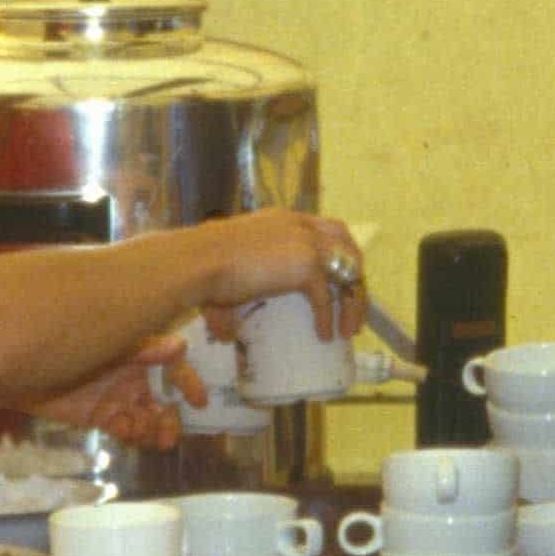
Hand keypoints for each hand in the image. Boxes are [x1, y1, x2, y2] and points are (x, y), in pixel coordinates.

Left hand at [34, 345, 186, 449]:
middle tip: (168, 438)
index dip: (188, 383)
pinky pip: (125, 429)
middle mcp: (133, 377)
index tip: (200, 402)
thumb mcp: (112, 345)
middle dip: (169, 420)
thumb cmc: (69, 346)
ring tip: (139, 431)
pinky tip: (121, 429)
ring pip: (146, 420)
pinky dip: (128, 432)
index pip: (173, 367)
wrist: (24, 370)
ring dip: (149, 430)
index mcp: (140, 354)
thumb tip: (180, 346)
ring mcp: (118, 398)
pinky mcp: (101, 417)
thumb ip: (144, 349)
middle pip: (163, 402)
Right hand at [197, 211, 366, 339]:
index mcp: (284, 220)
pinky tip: (325, 335)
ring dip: (353, 302)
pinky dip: (329, 317)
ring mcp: (307, 243)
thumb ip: (233, 299)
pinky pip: (327, 297)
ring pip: (348, 271)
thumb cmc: (204, 267)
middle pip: (348, 247)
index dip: (340, 256)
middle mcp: (300, 226)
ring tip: (349, 330)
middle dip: (356, 279)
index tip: (341, 283)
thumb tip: (224, 334)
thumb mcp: (229, 272)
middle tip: (354, 309)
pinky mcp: (306, 265)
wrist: (198, 262)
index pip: (328, 230)